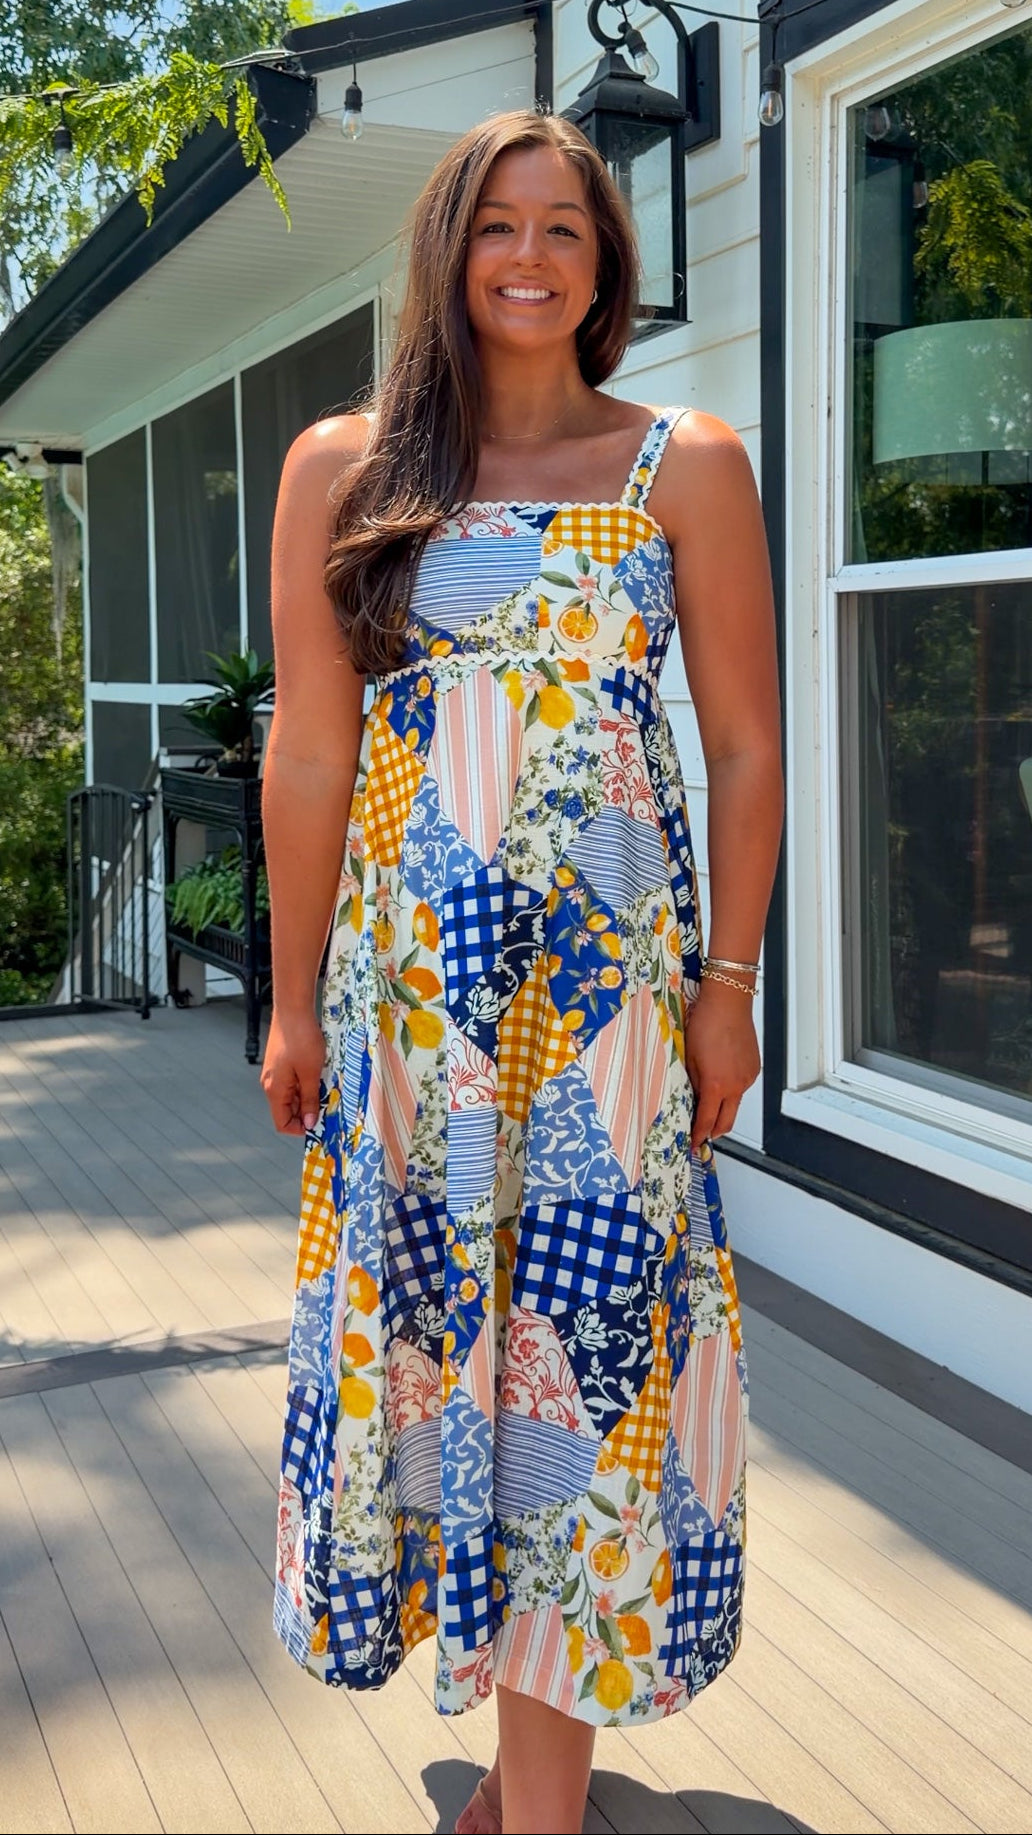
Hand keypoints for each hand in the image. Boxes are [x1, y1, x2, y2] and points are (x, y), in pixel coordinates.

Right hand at [261, 1005, 326, 1134]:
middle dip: (308, 1112)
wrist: (293, 1008)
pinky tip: (321, 1076)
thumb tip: (308, 1123)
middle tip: (329, 1107)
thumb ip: (309, 1099)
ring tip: (327, 1089)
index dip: (300, 1129)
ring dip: (310, 1096)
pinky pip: (295, 1082)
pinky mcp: (283, 1063)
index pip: (282, 1123)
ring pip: (293, 1095)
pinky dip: (308, 1083)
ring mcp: (277, 1073)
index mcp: (274, 1090)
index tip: (320, 1126)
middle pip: (288, 1110)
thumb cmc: (300, 1038)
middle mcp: (272, 1084)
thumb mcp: (310, 1073)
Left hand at [684, 981, 759, 1151]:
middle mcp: (737, 1085)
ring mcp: (748, 1077)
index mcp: (717, 1085)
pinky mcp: (754, 1068)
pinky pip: (742, 1086)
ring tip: (708, 1099)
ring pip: (735, 1103)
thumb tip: (692, 1100)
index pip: (707, 1121)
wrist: (728, 1003)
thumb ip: (692, 1084)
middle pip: (727, 1121)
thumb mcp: (689, 1058)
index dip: (699, 1135)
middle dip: (714, 1131)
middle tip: (702, 1134)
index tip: (693, 1143)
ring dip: (723, 1107)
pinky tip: (721, 1076)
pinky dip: (731, 1089)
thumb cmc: (705, 1024)